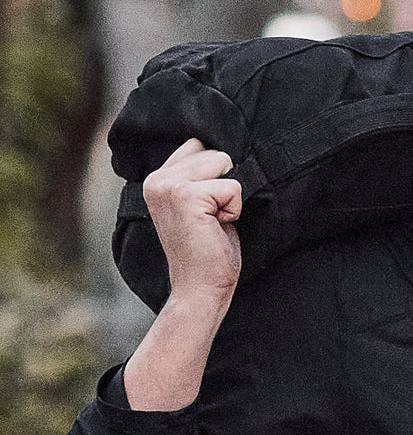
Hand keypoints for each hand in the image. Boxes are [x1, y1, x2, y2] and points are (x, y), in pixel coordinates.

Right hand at [142, 138, 242, 307]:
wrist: (200, 288)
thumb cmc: (207, 251)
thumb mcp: (200, 206)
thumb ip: (199, 177)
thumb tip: (225, 152)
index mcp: (156, 179)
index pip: (198, 146)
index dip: (216, 173)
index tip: (207, 206)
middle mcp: (156, 179)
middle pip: (214, 152)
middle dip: (224, 184)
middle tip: (210, 218)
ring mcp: (168, 186)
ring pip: (223, 163)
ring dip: (229, 197)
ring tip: (212, 221)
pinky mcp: (186, 196)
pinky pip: (233, 187)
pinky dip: (233, 209)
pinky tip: (216, 227)